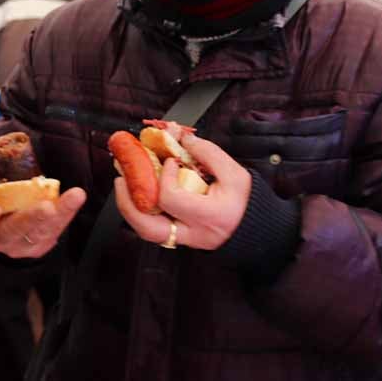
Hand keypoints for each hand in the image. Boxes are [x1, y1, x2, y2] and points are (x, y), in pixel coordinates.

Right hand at [0, 188, 86, 258]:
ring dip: (57, 215)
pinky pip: (55, 230)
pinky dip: (67, 213)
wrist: (12, 217)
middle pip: (9, 232)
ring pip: (38, 233)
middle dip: (28, 219)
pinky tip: (75, 198)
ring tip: (73, 197)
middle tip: (46, 206)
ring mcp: (19, 246)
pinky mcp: (41, 245)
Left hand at [115, 134, 250, 249]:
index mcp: (209, 215)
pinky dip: (143, 212)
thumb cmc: (248, 202)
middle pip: (148, 228)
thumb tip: (183, 140)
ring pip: (147, 233)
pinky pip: (155, 230)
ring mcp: (186, 240)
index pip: (171, 198)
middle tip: (121, 179)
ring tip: (124, 186)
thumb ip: (208, 154)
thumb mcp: (235, 173)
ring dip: (130, 208)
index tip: (171, 161)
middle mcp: (194, 233)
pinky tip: (139, 195)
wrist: (260, 231)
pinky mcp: (182, 240)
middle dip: (128, 202)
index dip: (165, 176)